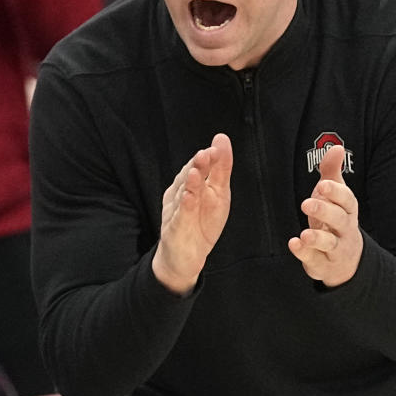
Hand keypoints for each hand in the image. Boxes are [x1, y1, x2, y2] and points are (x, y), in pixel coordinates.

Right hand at [152, 134, 232, 294]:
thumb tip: (221, 138)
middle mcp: (181, 193)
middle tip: (206, 153)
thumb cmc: (201, 222)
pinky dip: (184, 206)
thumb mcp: (218, 194)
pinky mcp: (174, 228)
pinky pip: (179, 216)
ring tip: (196, 171)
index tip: (217, 147)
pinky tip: (189, 197)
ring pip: (182, 193)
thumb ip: (220, 168)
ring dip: (189, 182)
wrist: (184, 256)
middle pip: (189, 176)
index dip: (208, 157)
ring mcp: (176, 210)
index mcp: (192, 184)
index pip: (200, 166)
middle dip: (197, 165)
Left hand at [288, 145, 362, 286]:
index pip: (347, 200)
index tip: (322, 184)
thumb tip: (336, 146)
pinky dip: (305, 254)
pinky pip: (315, 260)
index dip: (336, 192)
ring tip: (305, 234)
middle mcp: (345, 230)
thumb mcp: (335, 195)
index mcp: (348, 210)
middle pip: (340, 220)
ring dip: (317, 238)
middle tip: (306, 203)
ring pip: (330, 244)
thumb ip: (332, 171)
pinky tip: (294, 244)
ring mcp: (335, 249)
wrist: (347, 260)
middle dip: (325, 211)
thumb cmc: (336, 219)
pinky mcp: (322, 264)